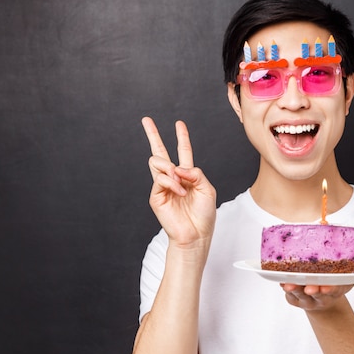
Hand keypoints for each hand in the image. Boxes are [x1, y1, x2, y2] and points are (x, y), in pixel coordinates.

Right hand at [141, 117, 216, 249]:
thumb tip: (177, 167)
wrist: (196, 234)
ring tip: (179, 182)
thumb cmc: (204, 214)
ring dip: (170, 168)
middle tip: (146, 120)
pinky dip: (172, 183)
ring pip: (157, 162)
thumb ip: (195, 173)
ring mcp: (163, 186)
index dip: (181, 137)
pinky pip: (160, 179)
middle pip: (160, 152)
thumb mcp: (207, 188)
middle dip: (153, 135)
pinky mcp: (156, 196)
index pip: (183, 152)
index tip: (179, 124)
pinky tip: (179, 191)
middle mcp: (173, 178)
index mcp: (187, 175)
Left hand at [281, 274, 353, 311]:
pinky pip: (289, 296)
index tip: (328, 286)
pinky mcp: (294, 298)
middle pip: (317, 295)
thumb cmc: (336, 282)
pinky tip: (281, 281)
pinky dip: (285, 290)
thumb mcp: (351, 279)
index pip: (335, 290)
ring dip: (295, 289)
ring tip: (289, 284)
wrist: (322, 298)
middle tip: (310, 288)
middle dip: (314, 291)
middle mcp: (321, 296)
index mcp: (335, 290)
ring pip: (300, 295)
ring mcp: (307, 298)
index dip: (332, 289)